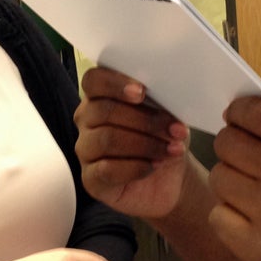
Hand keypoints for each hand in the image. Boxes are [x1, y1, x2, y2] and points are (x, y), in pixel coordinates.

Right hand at [74, 66, 191, 217]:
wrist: (173, 176)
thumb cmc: (164, 137)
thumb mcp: (168, 113)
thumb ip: (160, 98)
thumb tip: (165, 90)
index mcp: (101, 95)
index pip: (94, 80)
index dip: (115, 84)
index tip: (142, 91)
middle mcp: (87, 120)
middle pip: (104, 111)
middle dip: (145, 120)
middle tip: (175, 129)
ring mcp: (85, 150)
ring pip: (107, 139)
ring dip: (146, 144)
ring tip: (173, 149)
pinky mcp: (90, 179)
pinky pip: (107, 169)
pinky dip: (136, 167)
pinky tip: (155, 165)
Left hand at [206, 40, 260, 260]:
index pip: (256, 113)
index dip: (243, 111)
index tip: (248, 118)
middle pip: (230, 141)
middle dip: (236, 140)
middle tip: (252, 150)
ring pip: (220, 175)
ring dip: (231, 174)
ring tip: (255, 180)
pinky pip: (218, 214)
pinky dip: (230, 211)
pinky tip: (255, 211)